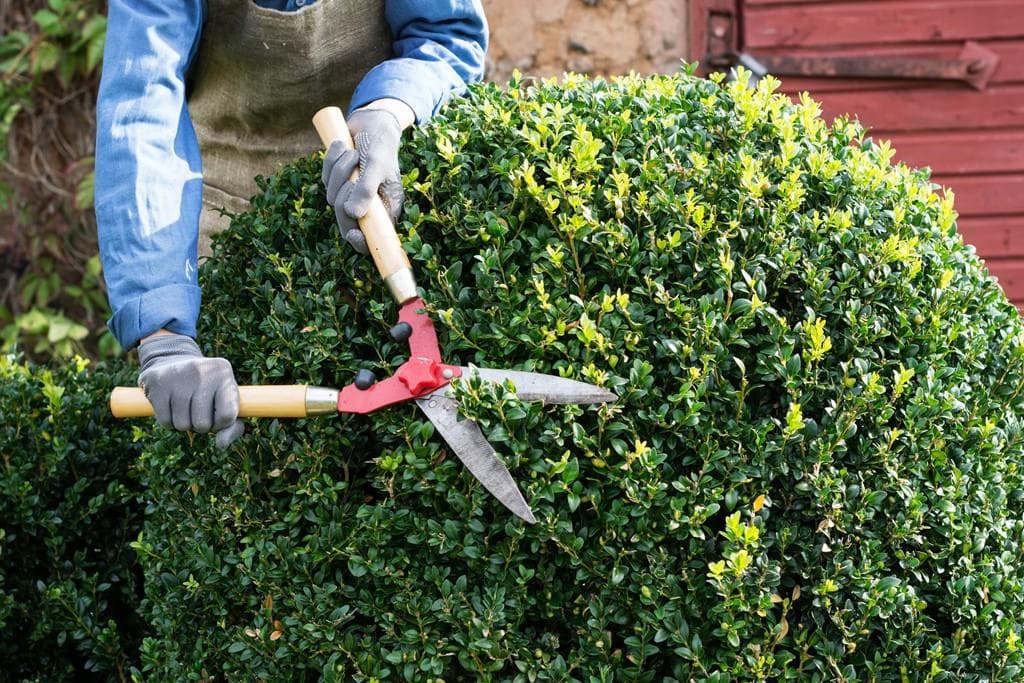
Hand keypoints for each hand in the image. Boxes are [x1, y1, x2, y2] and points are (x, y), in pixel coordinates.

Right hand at [137, 333, 243, 448]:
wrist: (171, 361)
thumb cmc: (206, 389)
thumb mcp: (225, 400)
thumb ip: (231, 426)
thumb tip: (221, 444)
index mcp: (224, 373)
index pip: (227, 416)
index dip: (220, 425)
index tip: (216, 418)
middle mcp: (202, 371)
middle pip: (203, 425)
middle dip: (200, 426)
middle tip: (197, 411)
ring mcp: (178, 375)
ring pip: (183, 426)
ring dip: (184, 425)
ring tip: (185, 407)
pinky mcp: (157, 382)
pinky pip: (165, 422)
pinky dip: (169, 422)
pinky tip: (171, 406)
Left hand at [321, 107, 404, 253]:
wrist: (372, 122)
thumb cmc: (380, 144)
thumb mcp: (376, 165)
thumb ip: (366, 189)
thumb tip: (353, 214)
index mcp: (386, 208)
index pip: (372, 238)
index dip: (361, 242)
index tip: (352, 234)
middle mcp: (368, 206)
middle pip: (346, 221)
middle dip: (344, 197)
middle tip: (352, 177)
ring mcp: (351, 194)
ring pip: (332, 197)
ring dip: (339, 171)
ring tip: (352, 153)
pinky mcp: (337, 182)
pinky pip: (325, 179)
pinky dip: (331, 161)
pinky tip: (344, 147)